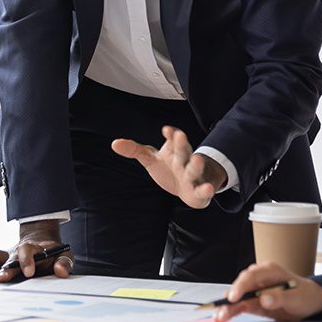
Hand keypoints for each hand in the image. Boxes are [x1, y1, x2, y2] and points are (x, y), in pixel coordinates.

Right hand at [0, 219, 73, 282]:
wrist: (39, 241)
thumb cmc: (51, 253)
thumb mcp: (63, 255)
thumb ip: (64, 263)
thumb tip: (61, 272)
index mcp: (33, 249)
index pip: (28, 250)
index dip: (27, 260)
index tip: (28, 273)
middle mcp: (17, 251)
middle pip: (8, 256)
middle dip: (5, 268)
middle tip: (1, 279)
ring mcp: (6, 255)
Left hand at [111, 126, 226, 208]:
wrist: (188, 188)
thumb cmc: (168, 169)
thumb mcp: (150, 159)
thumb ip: (134, 150)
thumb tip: (114, 143)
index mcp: (174, 151)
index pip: (173, 140)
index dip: (171, 135)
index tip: (166, 130)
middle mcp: (184, 161)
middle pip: (183, 151)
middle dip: (182, 144)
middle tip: (180, 135)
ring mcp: (192, 176)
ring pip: (194, 169)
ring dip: (196, 164)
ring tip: (198, 159)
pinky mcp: (198, 192)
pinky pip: (202, 190)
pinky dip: (206, 190)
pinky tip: (207, 188)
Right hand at [214, 262, 321, 321]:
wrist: (311, 302)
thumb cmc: (305, 295)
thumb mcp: (296, 297)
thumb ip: (280, 297)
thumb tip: (263, 299)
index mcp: (269, 271)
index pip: (250, 275)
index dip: (240, 286)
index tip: (234, 297)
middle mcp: (259, 278)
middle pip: (240, 286)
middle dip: (230, 299)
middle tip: (222, 311)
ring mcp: (255, 289)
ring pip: (238, 297)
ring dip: (227, 307)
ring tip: (219, 318)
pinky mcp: (254, 301)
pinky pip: (241, 306)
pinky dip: (232, 311)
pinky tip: (223, 318)